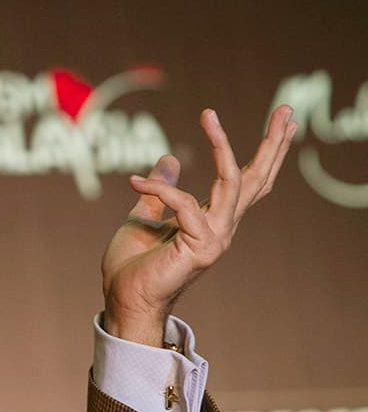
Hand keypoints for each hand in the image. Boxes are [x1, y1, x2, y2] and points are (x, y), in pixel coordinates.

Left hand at [101, 105, 297, 346]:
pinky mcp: (201, 247)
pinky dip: (159, 187)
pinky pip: (184, 202)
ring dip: (222, 145)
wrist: (123, 301)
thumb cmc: (132, 267)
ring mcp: (215, 238)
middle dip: (273, 144)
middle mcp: (221, 228)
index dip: (265, 152)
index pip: (245, 181)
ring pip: (233, 181)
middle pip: (256, 179)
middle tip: (286, 110)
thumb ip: (160, 190)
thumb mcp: (144, 215)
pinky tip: (135, 182)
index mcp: (211, 220)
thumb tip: (170, 158)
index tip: (282, 122)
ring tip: (210, 115)